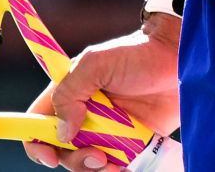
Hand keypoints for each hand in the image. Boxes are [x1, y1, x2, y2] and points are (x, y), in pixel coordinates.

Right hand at [23, 20, 180, 170]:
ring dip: (96, 169)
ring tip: (114, 163)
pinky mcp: (129, 144)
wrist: (179, 60)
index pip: (38, 121)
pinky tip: (125, 167)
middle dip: (74, 160)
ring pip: (87, 163)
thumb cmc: (138, 54)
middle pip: (62, 150)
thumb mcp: (96, 63)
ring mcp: (107, 131)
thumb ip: (70, 93)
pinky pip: (114, 167)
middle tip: (97, 155)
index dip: (36, 141)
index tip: (51, 157)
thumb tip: (62, 132)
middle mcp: (84, 115)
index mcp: (70, 93)